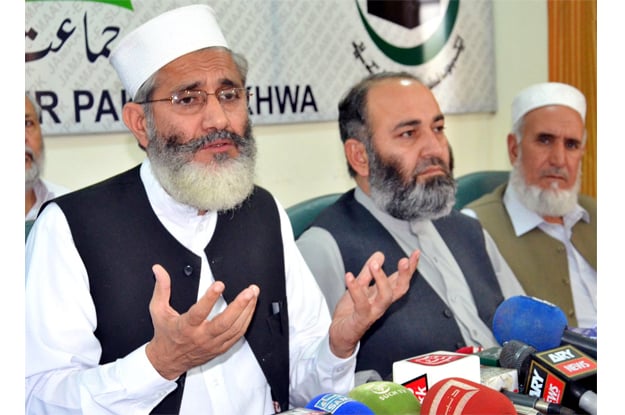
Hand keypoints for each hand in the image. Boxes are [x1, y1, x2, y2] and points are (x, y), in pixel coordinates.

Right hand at [145, 264, 258, 379]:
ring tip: (253, 295)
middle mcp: (201, 337)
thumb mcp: (158, 310)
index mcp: (185, 327)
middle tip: (249, 291)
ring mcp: (213, 344)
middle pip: (224, 323)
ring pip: (234, 329)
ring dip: (247, 311)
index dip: (210, 298)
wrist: (168, 361)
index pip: (199, 313)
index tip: (219, 285)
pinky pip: (238, 335)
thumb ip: (161, 288)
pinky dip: (246, 321)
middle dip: (239, 305)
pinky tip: (251, 309)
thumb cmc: (165, 335)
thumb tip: (159, 270)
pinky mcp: (220, 348)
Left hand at [329, 250, 419, 357]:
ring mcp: (372, 312)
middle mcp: (381, 304)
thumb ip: (368, 272)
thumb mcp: (359, 287)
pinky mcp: (360, 318)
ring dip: (382, 280)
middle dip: (404, 275)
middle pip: (399, 289)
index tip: (416, 253)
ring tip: (375, 265)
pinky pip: (361, 304)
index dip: (410, 268)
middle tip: (404, 260)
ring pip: (385, 297)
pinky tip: (349, 277)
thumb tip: (380, 255)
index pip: (400, 280)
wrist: (339, 335)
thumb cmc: (351, 313)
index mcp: (383, 295)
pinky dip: (355, 289)